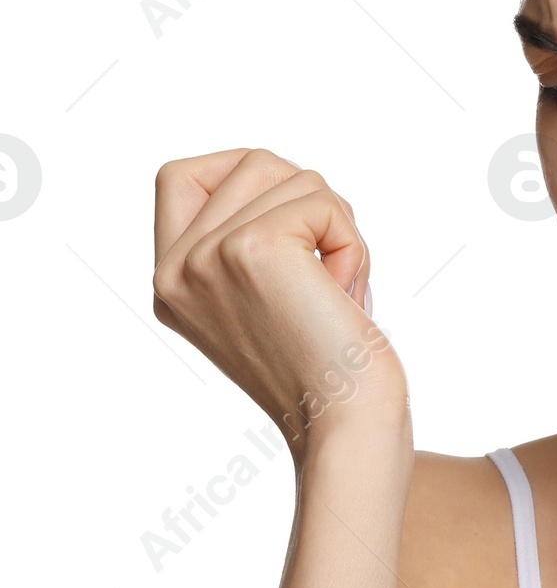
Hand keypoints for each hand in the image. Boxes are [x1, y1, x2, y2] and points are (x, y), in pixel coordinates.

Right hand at [152, 147, 407, 459]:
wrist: (347, 424)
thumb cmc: (330, 371)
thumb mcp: (268, 301)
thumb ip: (250, 244)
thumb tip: (285, 180)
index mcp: (171, 283)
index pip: (180, 176)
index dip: (244, 175)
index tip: (294, 222)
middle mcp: (175, 269)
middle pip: (253, 163)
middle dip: (313, 206)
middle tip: (332, 274)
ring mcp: (206, 256)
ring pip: (293, 176)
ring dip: (340, 229)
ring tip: (339, 292)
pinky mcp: (251, 249)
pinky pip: (322, 202)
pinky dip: (353, 245)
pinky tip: (346, 296)